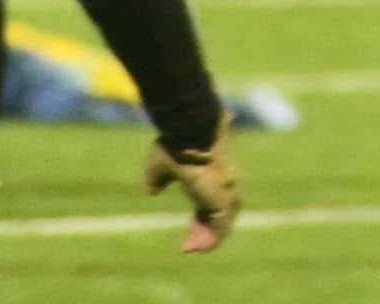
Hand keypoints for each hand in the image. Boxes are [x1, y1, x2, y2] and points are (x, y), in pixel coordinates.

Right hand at [144, 109, 239, 252]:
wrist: (192, 131)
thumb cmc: (176, 143)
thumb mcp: (160, 164)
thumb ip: (157, 178)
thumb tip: (151, 190)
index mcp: (211, 172)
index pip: (211, 198)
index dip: (201, 215)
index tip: (190, 227)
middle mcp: (223, 182)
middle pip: (219, 212)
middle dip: (205, 229)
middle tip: (190, 243)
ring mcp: (227, 190)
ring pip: (222, 222)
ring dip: (208, 237)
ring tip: (191, 248)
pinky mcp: (226, 200)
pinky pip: (222, 227)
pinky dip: (212, 240)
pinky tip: (198, 248)